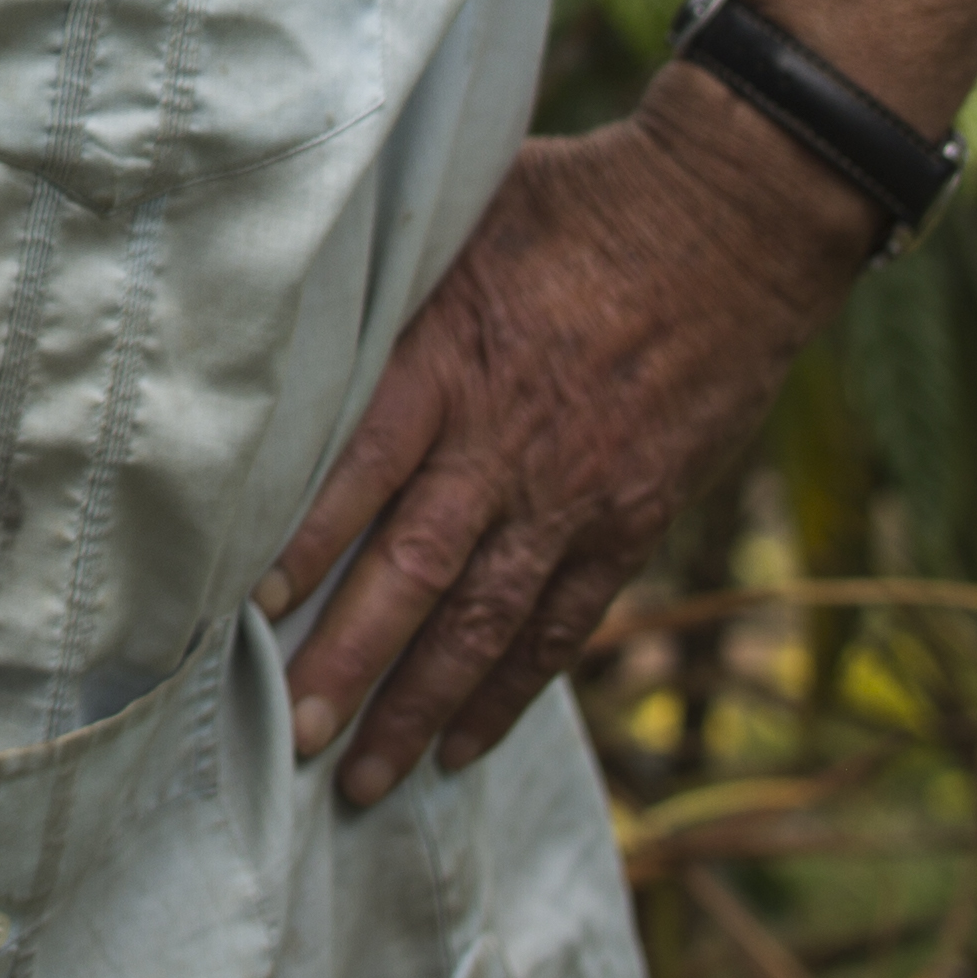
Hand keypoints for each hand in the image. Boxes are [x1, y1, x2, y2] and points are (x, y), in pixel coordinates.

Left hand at [258, 69, 871, 805]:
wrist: (731, 223)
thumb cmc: (576, 202)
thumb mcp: (461, 213)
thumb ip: (382, 273)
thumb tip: (277, 277)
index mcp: (451, 356)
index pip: (361, 468)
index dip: (304, 543)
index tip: (245, 608)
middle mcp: (507, 441)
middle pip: (415, 570)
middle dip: (348, 661)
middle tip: (289, 733)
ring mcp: (575, 492)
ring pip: (486, 619)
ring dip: (420, 702)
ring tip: (361, 775)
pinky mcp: (630, 519)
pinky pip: (564, 622)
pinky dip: (511, 687)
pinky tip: (464, 741)